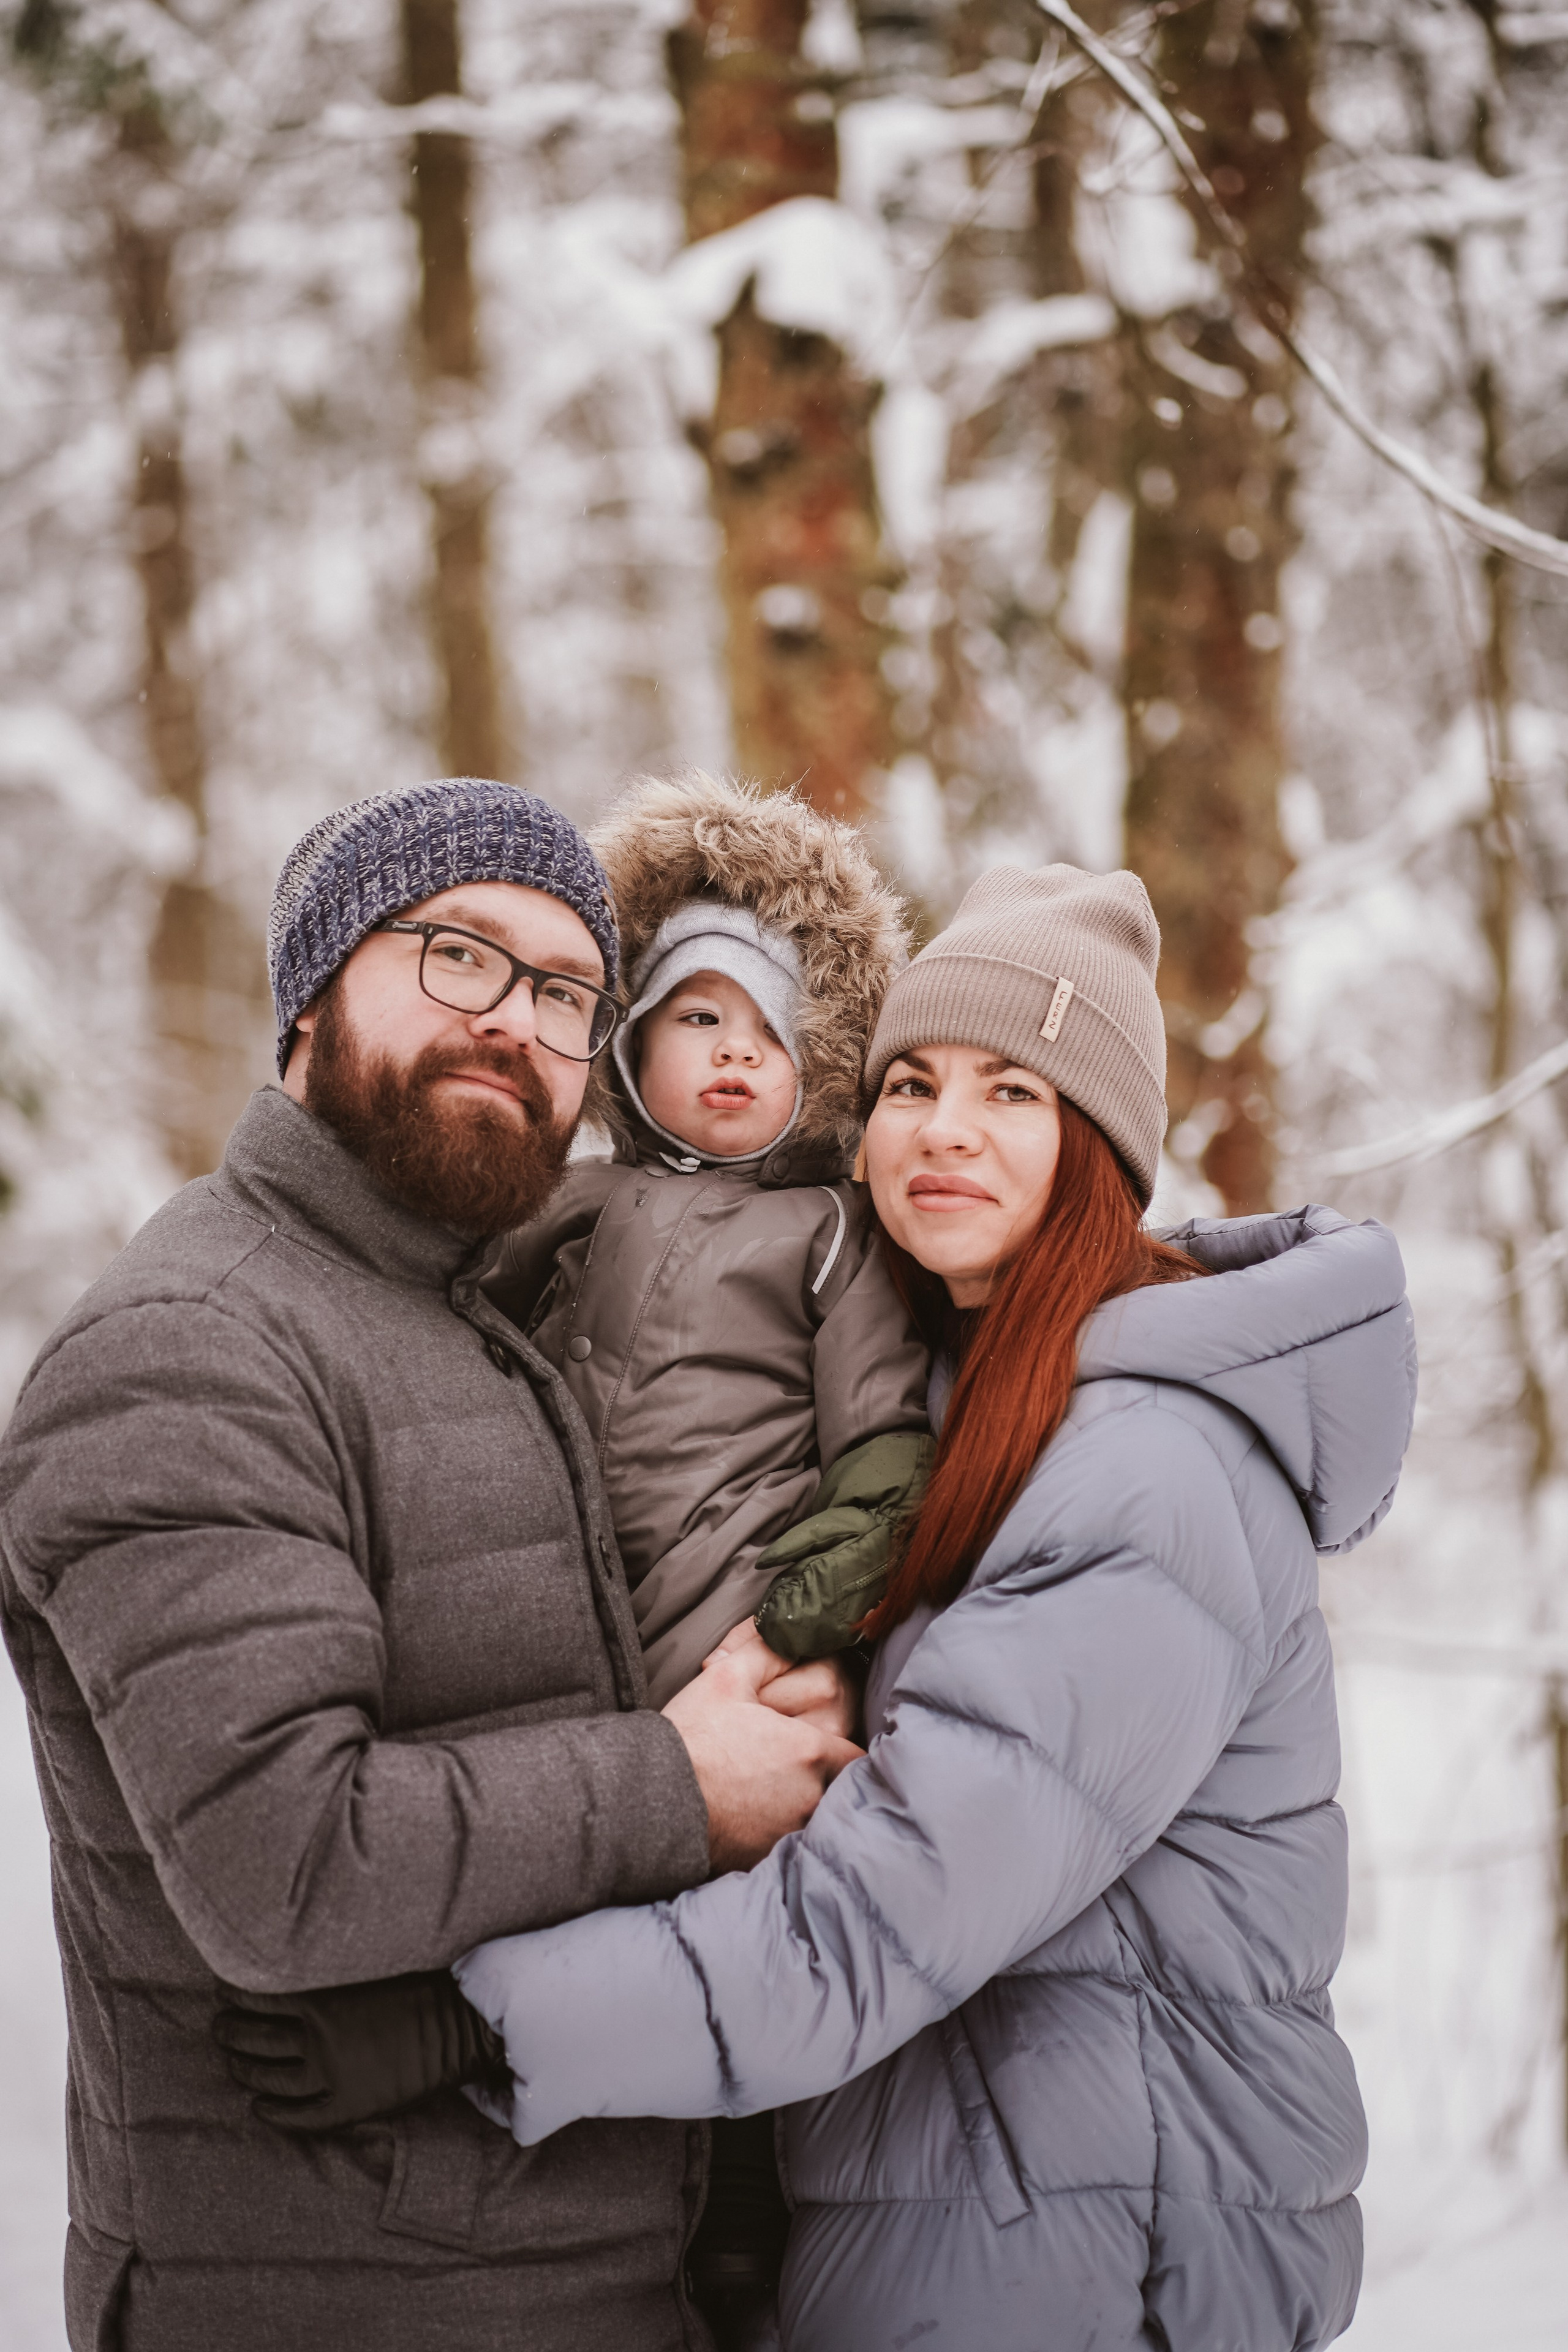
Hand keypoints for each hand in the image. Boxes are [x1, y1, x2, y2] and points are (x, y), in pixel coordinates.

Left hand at [212, 1970, 506, 2132]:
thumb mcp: (363, 1967)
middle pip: (252, 2038)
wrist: (458, 2023)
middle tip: (219, 2028)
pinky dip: (272, 2113)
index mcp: (320, 2000)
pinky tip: (259, 2107)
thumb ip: (322, 1969)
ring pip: (267, 2078)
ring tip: (232, 2062)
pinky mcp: (347, 2106)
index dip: (231, 1996)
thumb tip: (283, 1962)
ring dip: (241, 2069)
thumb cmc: (415, 1983)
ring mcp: (330, 2076)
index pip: (254, 1997)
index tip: (222, 1993)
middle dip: (228, 2032)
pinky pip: (297, 2117)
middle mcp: (317, 2039)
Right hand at [662, 1631, 862, 1871]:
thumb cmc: (690, 1736)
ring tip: (766, 1785)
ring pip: (815, 1814)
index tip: (815, 1741)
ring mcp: (790, 1831)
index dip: (837, 1746)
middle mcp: (811, 1796)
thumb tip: (791, 1632)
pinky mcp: (768, 1856)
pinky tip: (752, 1810)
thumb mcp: (725, 1676)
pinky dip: (779, 1826)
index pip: (855, 1754)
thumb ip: (769, 1650)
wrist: (649, 1797)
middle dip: (820, 1772)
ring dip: (802, 1800)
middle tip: (785, 1760)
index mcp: (810, 1750)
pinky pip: (789, 1839)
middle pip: (836, 1785)